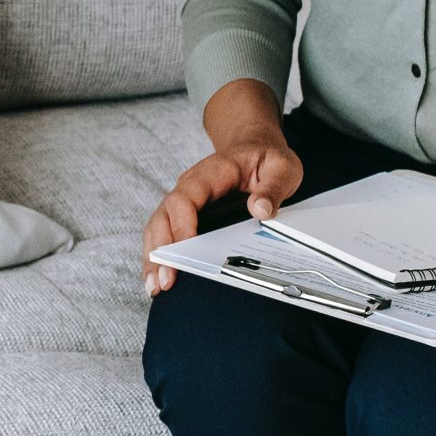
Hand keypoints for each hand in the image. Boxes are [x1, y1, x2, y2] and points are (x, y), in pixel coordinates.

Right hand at [143, 90, 303, 294]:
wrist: (254, 148)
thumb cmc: (267, 160)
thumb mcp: (282, 168)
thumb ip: (273, 187)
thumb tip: (260, 210)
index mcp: (211, 173)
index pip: (185, 197)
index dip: (182, 224)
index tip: (186, 249)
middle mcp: (189, 187)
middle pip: (163, 216)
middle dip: (161, 249)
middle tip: (166, 281)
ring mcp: (184, 202)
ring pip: (158, 228)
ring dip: (154, 257)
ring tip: (155, 288)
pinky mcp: (186, 216)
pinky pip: (164, 234)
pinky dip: (158, 256)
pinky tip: (156, 280)